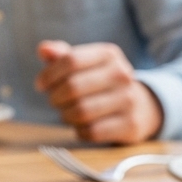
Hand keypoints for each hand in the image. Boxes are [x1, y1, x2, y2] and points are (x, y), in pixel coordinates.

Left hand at [34, 40, 163, 143]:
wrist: (141, 105)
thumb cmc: (99, 81)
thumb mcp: (84, 63)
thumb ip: (61, 55)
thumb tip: (43, 49)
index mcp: (108, 54)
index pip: (71, 61)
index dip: (49, 75)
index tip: (41, 85)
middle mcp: (122, 74)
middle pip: (73, 87)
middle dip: (55, 97)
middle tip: (55, 101)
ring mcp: (129, 99)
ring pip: (81, 111)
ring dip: (66, 115)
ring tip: (68, 113)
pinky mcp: (131, 124)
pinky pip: (92, 132)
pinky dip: (80, 131)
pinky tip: (83, 125)